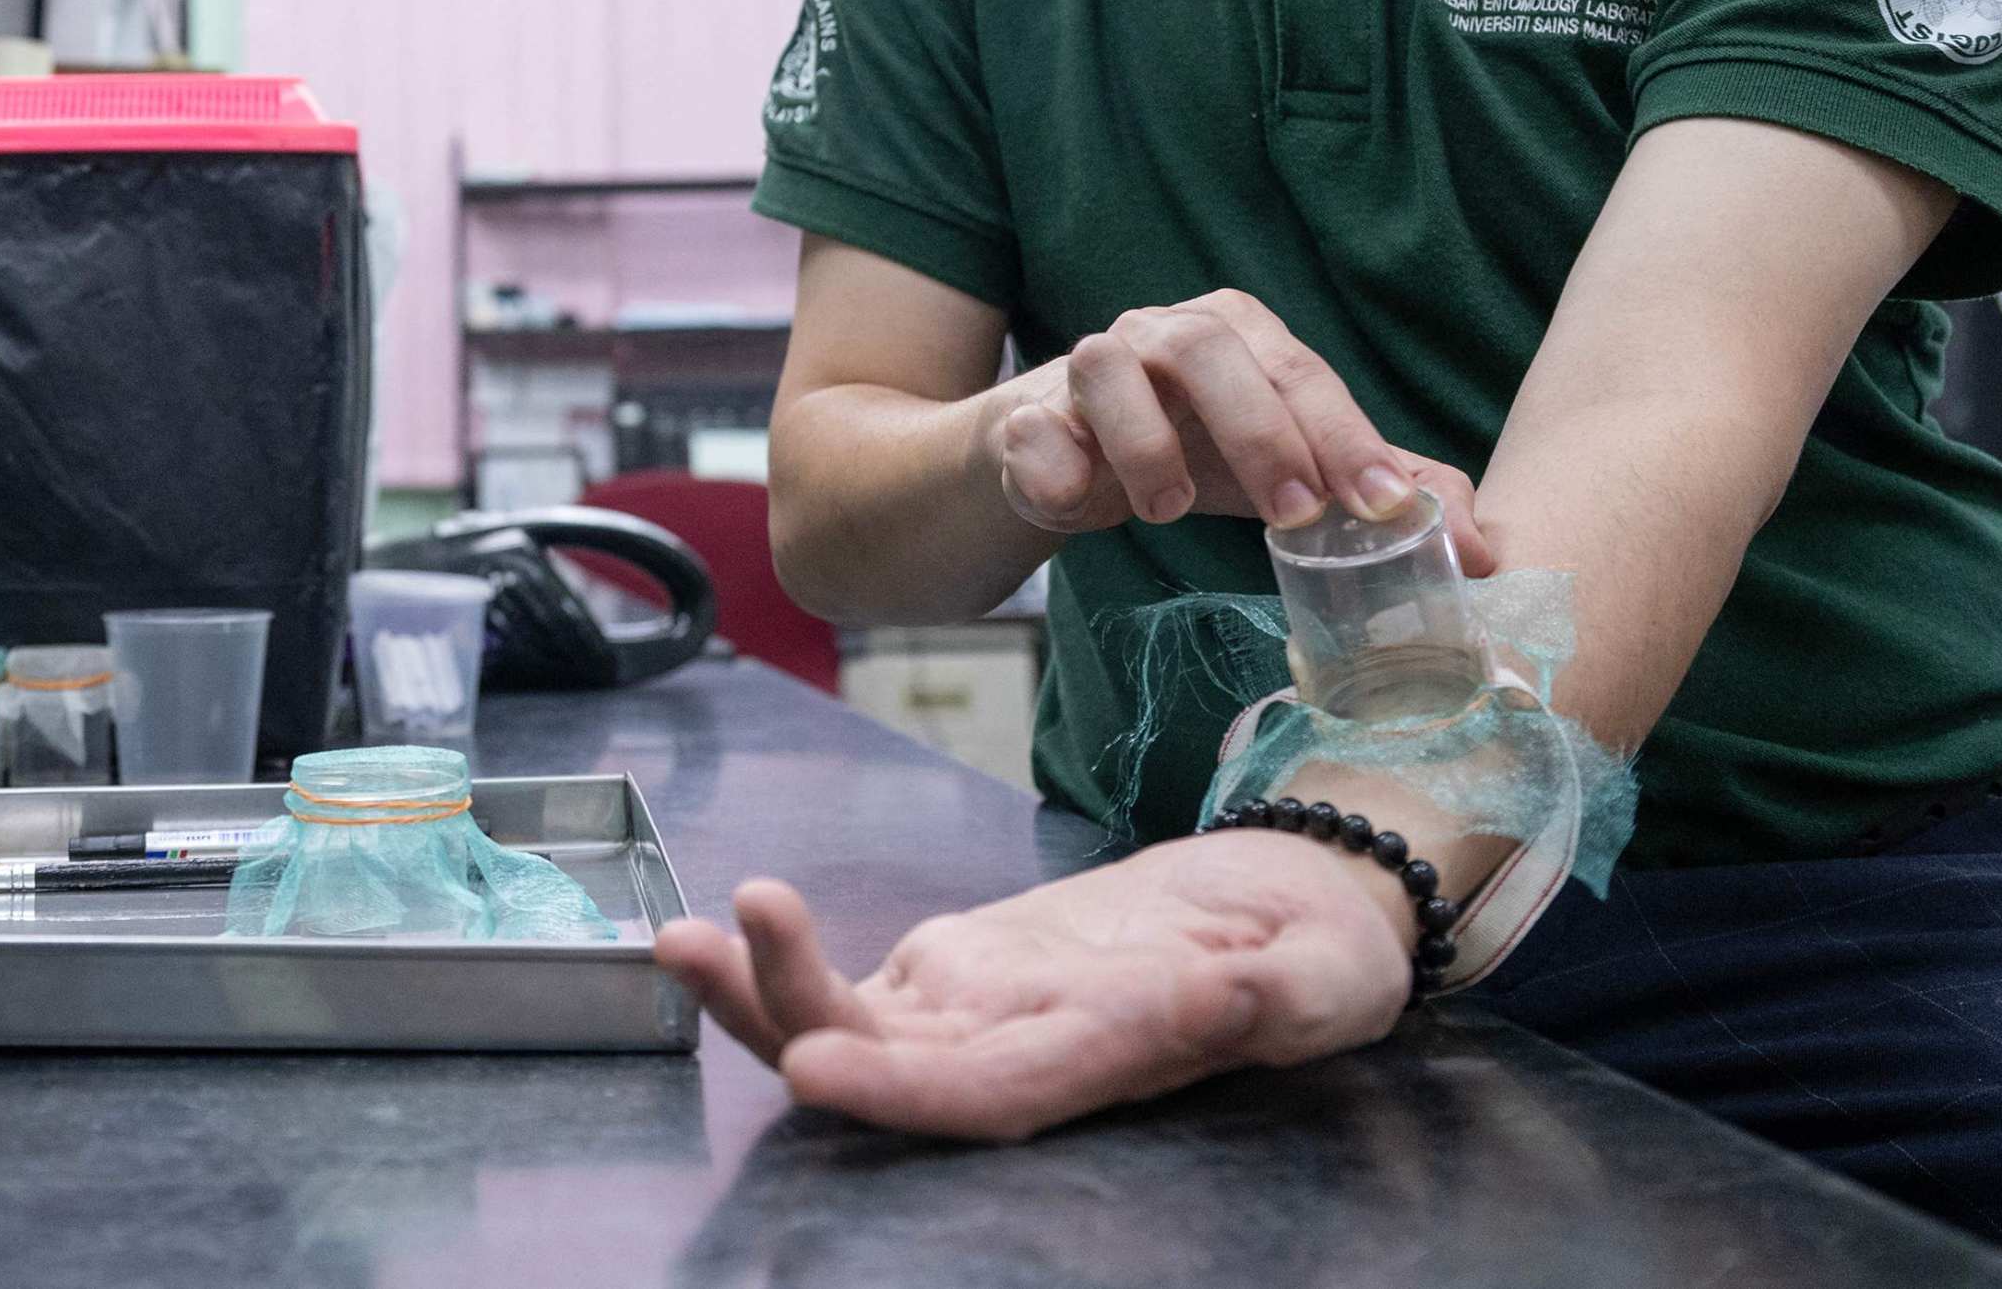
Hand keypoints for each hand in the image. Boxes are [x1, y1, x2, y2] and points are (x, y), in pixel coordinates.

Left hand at [654, 836, 1413, 1142]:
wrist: (1297, 910)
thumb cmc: (1321, 951)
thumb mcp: (1325, 971)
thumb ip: (1275, 991)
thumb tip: (1230, 993)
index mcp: (1107, 1053)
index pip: (990, 1092)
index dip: (903, 1091)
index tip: (819, 1063)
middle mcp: (1024, 1049)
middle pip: (889, 1063)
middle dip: (786, 1017)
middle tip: (703, 947)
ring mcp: (980, 1011)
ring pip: (850, 1024)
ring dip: (758, 992)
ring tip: (676, 937)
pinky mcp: (959, 970)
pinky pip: (853, 982)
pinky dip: (778, 961)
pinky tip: (711, 926)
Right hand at [986, 290, 1488, 548]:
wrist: (1061, 464)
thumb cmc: (1192, 452)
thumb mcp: (1288, 468)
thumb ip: (1379, 492)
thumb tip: (1486, 550)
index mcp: (1240, 334)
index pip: (1303, 375)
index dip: (1348, 438)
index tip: (1388, 508)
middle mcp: (1163, 333)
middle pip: (1212, 352)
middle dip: (1261, 432)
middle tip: (1296, 515)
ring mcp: (1086, 365)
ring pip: (1110, 368)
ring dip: (1145, 442)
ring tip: (1168, 511)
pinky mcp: (1023, 416)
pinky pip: (1029, 425)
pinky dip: (1050, 457)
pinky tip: (1072, 499)